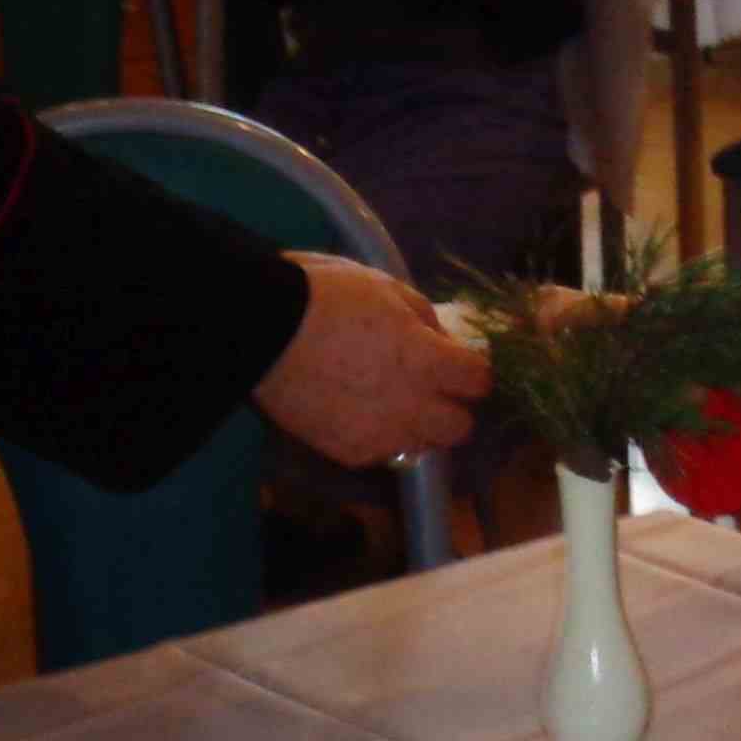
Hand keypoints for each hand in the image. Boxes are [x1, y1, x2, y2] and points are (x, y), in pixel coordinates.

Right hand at [255, 250, 490, 462]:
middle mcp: (411, 406)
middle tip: (431, 388)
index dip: (473, 370)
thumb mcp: (385, 287)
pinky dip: (378, 436)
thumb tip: (439, 339)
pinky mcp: (348, 452)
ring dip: (417, 426)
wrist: (262, 329)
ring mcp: (379, 434)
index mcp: (426, 361)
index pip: (478, 381)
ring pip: (421, 445)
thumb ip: (423, 318)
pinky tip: (358, 412)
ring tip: (391, 402)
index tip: (460, 364)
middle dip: (452, 408)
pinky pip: (380, 453)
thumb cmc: (325, 295)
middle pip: (460, 428)